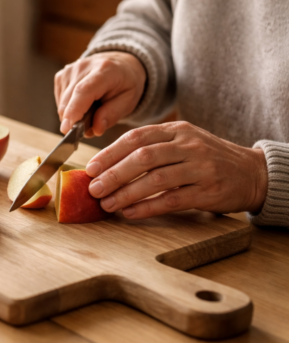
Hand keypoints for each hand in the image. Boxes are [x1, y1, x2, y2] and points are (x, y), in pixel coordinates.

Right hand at [55, 52, 146, 136]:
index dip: (74, 111)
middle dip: (75, 120)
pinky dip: (69, 109)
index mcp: (104, 70)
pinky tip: (83, 104)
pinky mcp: (61, 75)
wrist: (120, 66)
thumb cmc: (125, 84)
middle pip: (69, 100)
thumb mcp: (128, 101)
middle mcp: (83, 67)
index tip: (67, 129)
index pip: (83, 91)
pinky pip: (60, 101)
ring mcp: (69, 70)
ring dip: (73, 115)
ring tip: (91, 110)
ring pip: (62, 104)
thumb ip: (112, 115)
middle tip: (92, 126)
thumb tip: (96, 129)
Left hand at [86, 122, 268, 218]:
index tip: (90, 168)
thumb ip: (151, 147)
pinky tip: (130, 212)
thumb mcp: (182, 142)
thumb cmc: (206, 158)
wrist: (252, 172)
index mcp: (176, 130)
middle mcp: (188, 145)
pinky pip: (172, 199)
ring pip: (155, 179)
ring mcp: (200, 167)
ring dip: (126, 193)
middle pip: (143, 157)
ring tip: (107, 204)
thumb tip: (107, 164)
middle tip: (94, 188)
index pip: (135, 137)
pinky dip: (147, 207)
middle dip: (114, 174)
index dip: (109, 153)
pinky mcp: (208, 191)